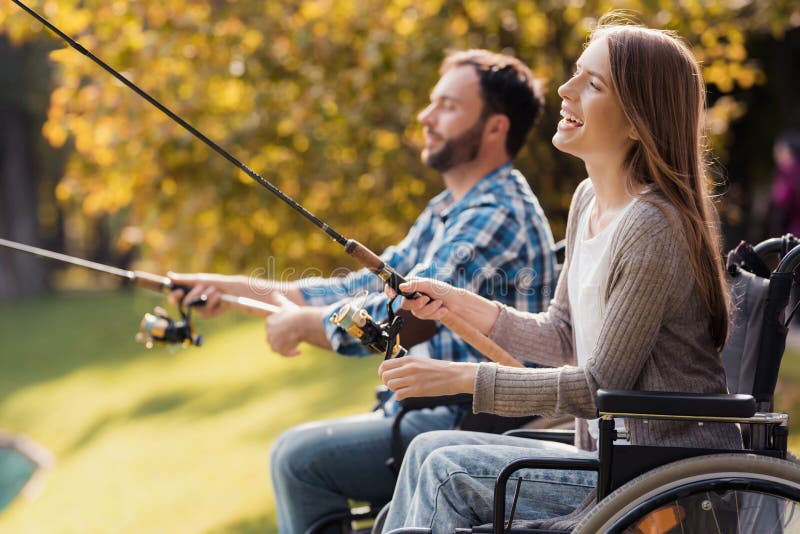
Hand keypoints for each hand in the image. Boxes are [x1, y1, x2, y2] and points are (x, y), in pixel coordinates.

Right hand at [167, 272, 224, 317]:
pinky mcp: (209, 314)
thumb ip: (184, 279)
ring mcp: (200, 310)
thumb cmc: (215, 282)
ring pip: (198, 304)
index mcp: (188, 294)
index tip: (179, 291)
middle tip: (202, 286)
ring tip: (215, 289)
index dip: (173, 296)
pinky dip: (214, 299)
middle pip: (185, 302)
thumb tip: (169, 275)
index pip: (175, 298)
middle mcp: (192, 303)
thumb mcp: (199, 280)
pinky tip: (219, 296)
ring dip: (207, 293)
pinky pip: (207, 308)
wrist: (231, 288)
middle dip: (194, 293)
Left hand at [265, 293, 306, 356]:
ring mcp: (273, 341)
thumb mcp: (286, 305)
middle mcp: (269, 332)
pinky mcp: (278, 349)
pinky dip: (291, 353)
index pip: (273, 328)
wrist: (301, 323)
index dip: (282, 329)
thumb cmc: (295, 314)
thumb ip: (279, 300)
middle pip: (275, 338)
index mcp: (269, 321)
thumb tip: (274, 293)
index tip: (290, 329)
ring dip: (288, 345)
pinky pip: (284, 353)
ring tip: (297, 342)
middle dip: (284, 338)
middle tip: (294, 336)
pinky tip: (299, 351)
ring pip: (279, 346)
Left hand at [378, 357, 476, 399]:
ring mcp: (413, 379)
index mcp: (409, 360)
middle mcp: (409, 368)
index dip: (382, 373)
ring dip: (394, 389)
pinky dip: (400, 397)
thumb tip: (394, 371)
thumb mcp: (421, 361)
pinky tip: (406, 394)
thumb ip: (407, 365)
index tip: (386, 377)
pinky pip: (399, 395)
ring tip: (402, 389)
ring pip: (390, 385)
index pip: (385, 365)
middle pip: (385, 376)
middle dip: (387, 382)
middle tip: (395, 385)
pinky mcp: (418, 390)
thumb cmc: (439, 370)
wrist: (456, 375)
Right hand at [385, 278, 499, 335]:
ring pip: (416, 313)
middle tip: (427, 299)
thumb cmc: (444, 290)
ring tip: (440, 303)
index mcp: (412, 284)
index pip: (395, 287)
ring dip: (430, 309)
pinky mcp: (425, 314)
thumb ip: (415, 286)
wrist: (458, 303)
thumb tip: (401, 287)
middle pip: (405, 304)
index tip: (390, 295)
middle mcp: (413, 295)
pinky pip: (425, 317)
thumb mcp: (430, 285)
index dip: (390, 290)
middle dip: (418, 304)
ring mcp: (419, 306)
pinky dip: (435, 314)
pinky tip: (442, 309)